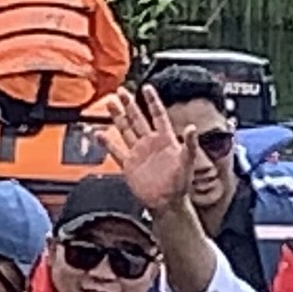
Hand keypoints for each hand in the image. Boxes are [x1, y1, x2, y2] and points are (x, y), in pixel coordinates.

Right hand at [105, 86, 194, 212]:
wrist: (167, 203)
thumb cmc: (180, 185)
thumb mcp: (188, 162)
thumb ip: (190, 144)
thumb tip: (193, 128)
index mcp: (165, 140)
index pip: (158, 115)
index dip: (152, 101)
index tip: (146, 88)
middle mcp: (150, 143)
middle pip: (137, 118)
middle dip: (129, 104)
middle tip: (121, 91)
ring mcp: (138, 153)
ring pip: (125, 130)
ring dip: (118, 117)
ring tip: (110, 104)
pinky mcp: (129, 165)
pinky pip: (116, 151)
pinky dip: (107, 142)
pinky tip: (99, 133)